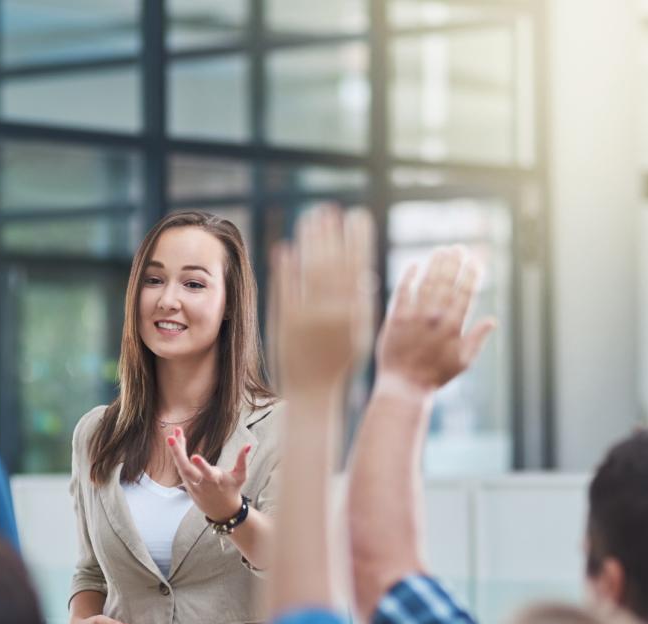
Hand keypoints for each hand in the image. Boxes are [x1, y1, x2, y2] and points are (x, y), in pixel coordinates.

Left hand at [166, 426, 250, 521]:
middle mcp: (201, 483)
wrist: (221, 510)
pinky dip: (178, 454)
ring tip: (174, 433)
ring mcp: (192, 484)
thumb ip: (242, 461)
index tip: (194, 456)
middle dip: (177, 453)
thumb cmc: (232, 490)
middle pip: (186, 469)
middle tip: (170, 439)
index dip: (201, 466)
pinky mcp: (186, 484)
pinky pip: (181, 467)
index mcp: (216, 481)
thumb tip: (248, 445)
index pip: (207, 474)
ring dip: (176, 450)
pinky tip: (176, 441)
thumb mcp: (240, 476)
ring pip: (180, 467)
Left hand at [272, 205, 375, 394]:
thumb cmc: (339, 361)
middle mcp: (333, 312)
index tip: (358, 215)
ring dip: (310, 242)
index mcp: (355, 313)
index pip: (360, 268)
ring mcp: (307, 316)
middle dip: (332, 233)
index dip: (359, 240)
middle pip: (333, 263)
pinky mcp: (284, 321)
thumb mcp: (358, 333)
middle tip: (329, 207)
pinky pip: (285, 288)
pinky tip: (286, 247)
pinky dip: (285, 267)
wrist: (312, 391)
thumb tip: (364, 274)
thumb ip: (360, 305)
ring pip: (310, 270)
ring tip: (309, 218)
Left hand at [374, 247, 496, 394]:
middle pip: (447, 282)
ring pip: (427, 282)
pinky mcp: (395, 318)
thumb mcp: (463, 362)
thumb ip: (477, 339)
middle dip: (455, 262)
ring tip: (442, 250)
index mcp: (453, 326)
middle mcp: (434, 317)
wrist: (404, 385)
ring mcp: (414, 316)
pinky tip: (415, 264)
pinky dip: (409, 276)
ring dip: (435, 264)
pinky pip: (403, 291)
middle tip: (459, 248)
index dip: (472, 274)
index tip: (476, 261)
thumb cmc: (436, 376)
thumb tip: (493, 320)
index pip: (466, 293)